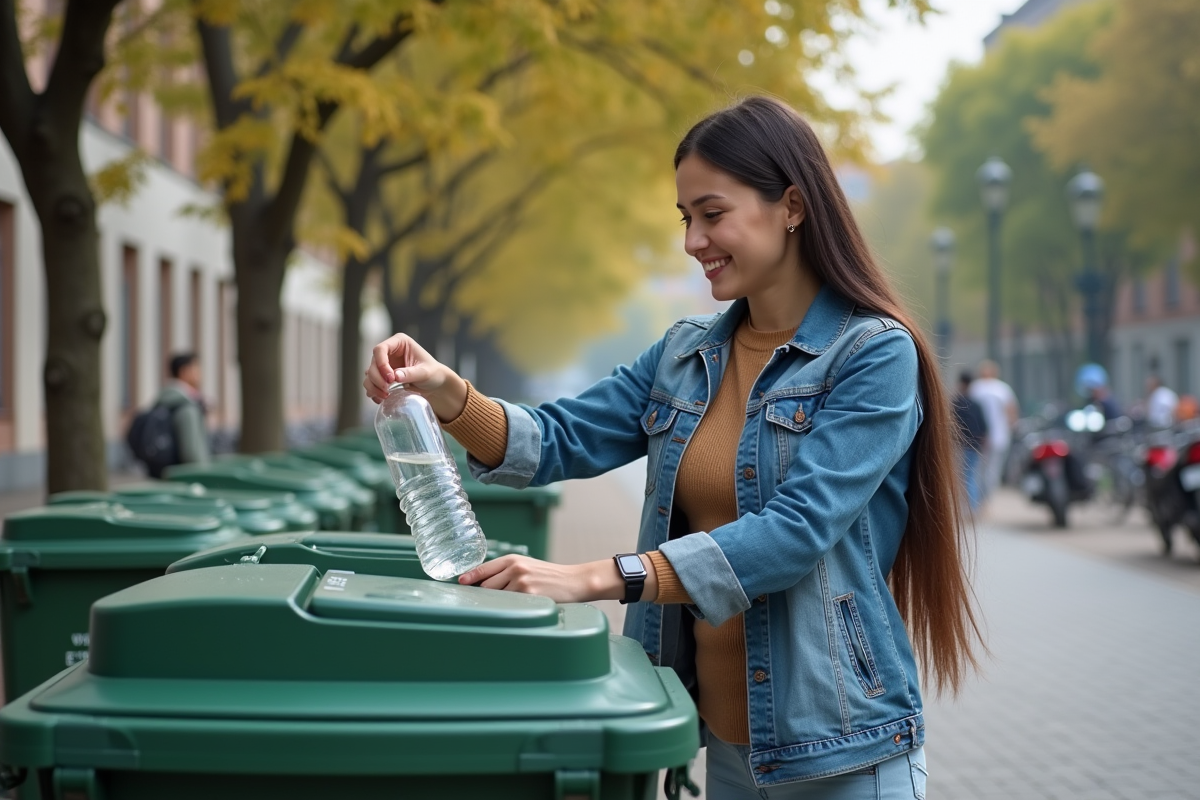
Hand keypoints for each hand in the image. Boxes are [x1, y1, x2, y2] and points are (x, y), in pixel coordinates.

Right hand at [363, 333, 467, 421]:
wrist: (435, 384)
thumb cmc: (433, 373)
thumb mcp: (425, 372)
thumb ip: (411, 373)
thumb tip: (395, 376)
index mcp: (399, 342)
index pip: (380, 349)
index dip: (381, 364)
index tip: (390, 379)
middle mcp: (389, 351)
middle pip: (372, 363)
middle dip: (377, 379)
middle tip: (386, 391)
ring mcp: (384, 364)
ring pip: (369, 374)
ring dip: (373, 387)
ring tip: (384, 397)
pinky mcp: (382, 376)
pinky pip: (371, 384)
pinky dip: (374, 392)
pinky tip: (381, 399)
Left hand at [458, 555, 625, 603]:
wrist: (574, 580)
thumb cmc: (549, 576)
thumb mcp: (528, 566)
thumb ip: (507, 572)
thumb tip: (483, 584)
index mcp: (514, 560)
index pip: (484, 568)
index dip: (470, 577)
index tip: (460, 583)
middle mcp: (515, 569)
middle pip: (486, 584)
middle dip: (480, 594)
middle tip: (475, 603)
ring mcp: (521, 583)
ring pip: (495, 596)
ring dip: (493, 604)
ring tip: (495, 610)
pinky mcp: (529, 596)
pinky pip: (509, 605)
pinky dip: (506, 610)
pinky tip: (508, 612)